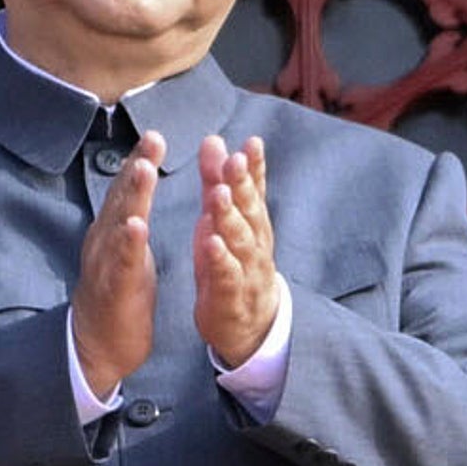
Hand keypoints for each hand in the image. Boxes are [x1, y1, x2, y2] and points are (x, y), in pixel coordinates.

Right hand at [70, 141, 161, 396]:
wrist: (96, 347)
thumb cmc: (117, 295)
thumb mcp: (127, 251)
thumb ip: (131, 219)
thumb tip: (138, 188)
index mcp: (112, 232)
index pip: (126, 191)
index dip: (139, 161)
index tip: (155, 134)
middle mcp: (104, 241)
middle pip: (121, 198)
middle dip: (136, 166)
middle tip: (152, 137)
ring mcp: (105, 264)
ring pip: (118, 224)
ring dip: (131, 195)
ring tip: (144, 168)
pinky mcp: (113, 289)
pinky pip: (120, 263)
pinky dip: (127, 243)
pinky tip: (136, 225)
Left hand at [192, 134, 280, 370]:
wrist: (248, 325)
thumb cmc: (232, 263)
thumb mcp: (221, 220)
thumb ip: (217, 182)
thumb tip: (214, 140)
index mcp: (252, 224)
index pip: (254, 190)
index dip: (254, 167)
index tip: (251, 143)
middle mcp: (255, 244)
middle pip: (250, 211)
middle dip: (243, 185)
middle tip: (234, 160)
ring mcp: (246, 271)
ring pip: (241, 242)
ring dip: (231, 217)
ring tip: (219, 194)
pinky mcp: (231, 298)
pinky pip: (227, 277)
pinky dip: (221, 260)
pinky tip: (211, 243)